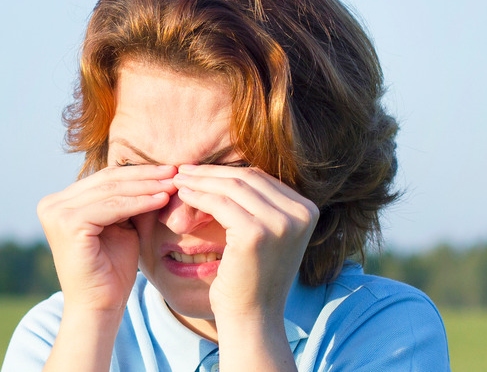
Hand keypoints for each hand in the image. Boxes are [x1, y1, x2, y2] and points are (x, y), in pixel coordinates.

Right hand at [37, 165, 176, 311]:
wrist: (100, 305)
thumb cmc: (113, 268)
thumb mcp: (123, 224)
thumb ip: (131, 198)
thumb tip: (159, 171)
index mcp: (61, 202)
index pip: (105, 178)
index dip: (140, 172)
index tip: (170, 170)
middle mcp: (52, 204)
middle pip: (108, 180)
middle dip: (145, 175)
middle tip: (174, 171)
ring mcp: (56, 212)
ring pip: (112, 190)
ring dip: (147, 186)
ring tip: (173, 184)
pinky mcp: (67, 223)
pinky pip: (112, 207)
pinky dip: (140, 202)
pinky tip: (162, 199)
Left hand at [172, 165, 318, 318]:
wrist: (252, 317)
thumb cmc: (253, 277)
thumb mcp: (268, 234)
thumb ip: (261, 204)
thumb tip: (231, 170)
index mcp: (308, 210)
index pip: (262, 178)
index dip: (228, 171)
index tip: (201, 170)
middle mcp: (300, 214)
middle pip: (249, 178)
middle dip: (212, 172)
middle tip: (184, 170)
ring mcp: (280, 223)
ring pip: (232, 187)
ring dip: (201, 181)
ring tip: (179, 180)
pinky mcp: (255, 234)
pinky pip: (219, 204)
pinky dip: (198, 196)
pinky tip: (182, 195)